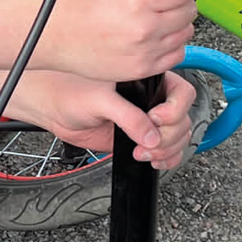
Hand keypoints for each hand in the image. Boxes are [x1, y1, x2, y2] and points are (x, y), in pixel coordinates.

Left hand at [6, 69, 197, 169]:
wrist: (58, 110)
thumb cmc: (73, 93)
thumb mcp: (100, 100)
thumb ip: (127, 116)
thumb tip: (150, 136)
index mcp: (149, 80)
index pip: (180, 93)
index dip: (174, 109)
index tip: (155, 120)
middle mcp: (153, 99)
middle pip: (182, 120)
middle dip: (168, 136)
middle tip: (146, 144)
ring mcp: (149, 121)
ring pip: (179, 137)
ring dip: (167, 150)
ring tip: (144, 154)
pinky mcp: (143, 139)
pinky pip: (168, 150)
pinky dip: (167, 159)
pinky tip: (154, 161)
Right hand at [44, 0, 195, 80]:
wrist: (58, 34)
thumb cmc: (81, 3)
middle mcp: (144, 27)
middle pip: (189, 9)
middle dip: (179, 0)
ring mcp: (145, 51)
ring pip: (187, 32)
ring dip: (177, 23)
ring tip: (156, 18)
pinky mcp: (143, 69)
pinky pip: (178, 54)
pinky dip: (171, 44)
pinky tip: (154, 36)